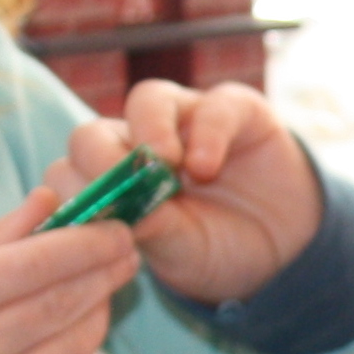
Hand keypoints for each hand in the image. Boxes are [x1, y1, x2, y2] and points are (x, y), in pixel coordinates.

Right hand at [0, 193, 137, 353]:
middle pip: (60, 302)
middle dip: (104, 271)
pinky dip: (78, 352)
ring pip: (76, 343)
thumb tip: (50, 197)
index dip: (85, 244)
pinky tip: (74, 333)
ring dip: (100, 308)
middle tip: (127, 250)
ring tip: (106, 285)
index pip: (32, 264)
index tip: (118, 228)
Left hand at [42, 80, 323, 307]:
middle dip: (99, 159)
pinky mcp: (233, 110)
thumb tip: (115, 217)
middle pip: (95, 132)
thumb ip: (148, 230)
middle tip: (120, 188)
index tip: (91, 220)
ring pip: (146, 101)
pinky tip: (207, 165)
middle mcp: (139, 146)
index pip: (70, 172)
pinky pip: (213, 106)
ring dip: (149, 132)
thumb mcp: (178, 252)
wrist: (283, 252)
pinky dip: (205, 132)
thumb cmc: (217, 251)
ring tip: (167, 166)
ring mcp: (184, 122)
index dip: (73, 192)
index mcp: (112, 185)